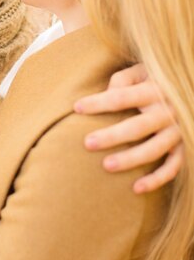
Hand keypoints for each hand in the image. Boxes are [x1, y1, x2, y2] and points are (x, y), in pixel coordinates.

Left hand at [74, 64, 182, 192]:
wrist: (190, 90)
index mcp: (155, 90)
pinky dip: (157, 179)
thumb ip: (123, 79)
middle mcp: (168, 111)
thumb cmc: (156, 80)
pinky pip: (173, 167)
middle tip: (87, 143)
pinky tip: (136, 188)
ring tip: (106, 166)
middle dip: (112, 136)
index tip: (77, 108)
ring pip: (154, 149)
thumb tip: (107, 93)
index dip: (98, 102)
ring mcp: (178, 132)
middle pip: (137, 127)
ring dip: (131, 159)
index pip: (122, 97)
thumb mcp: (143, 71)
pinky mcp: (184, 148)